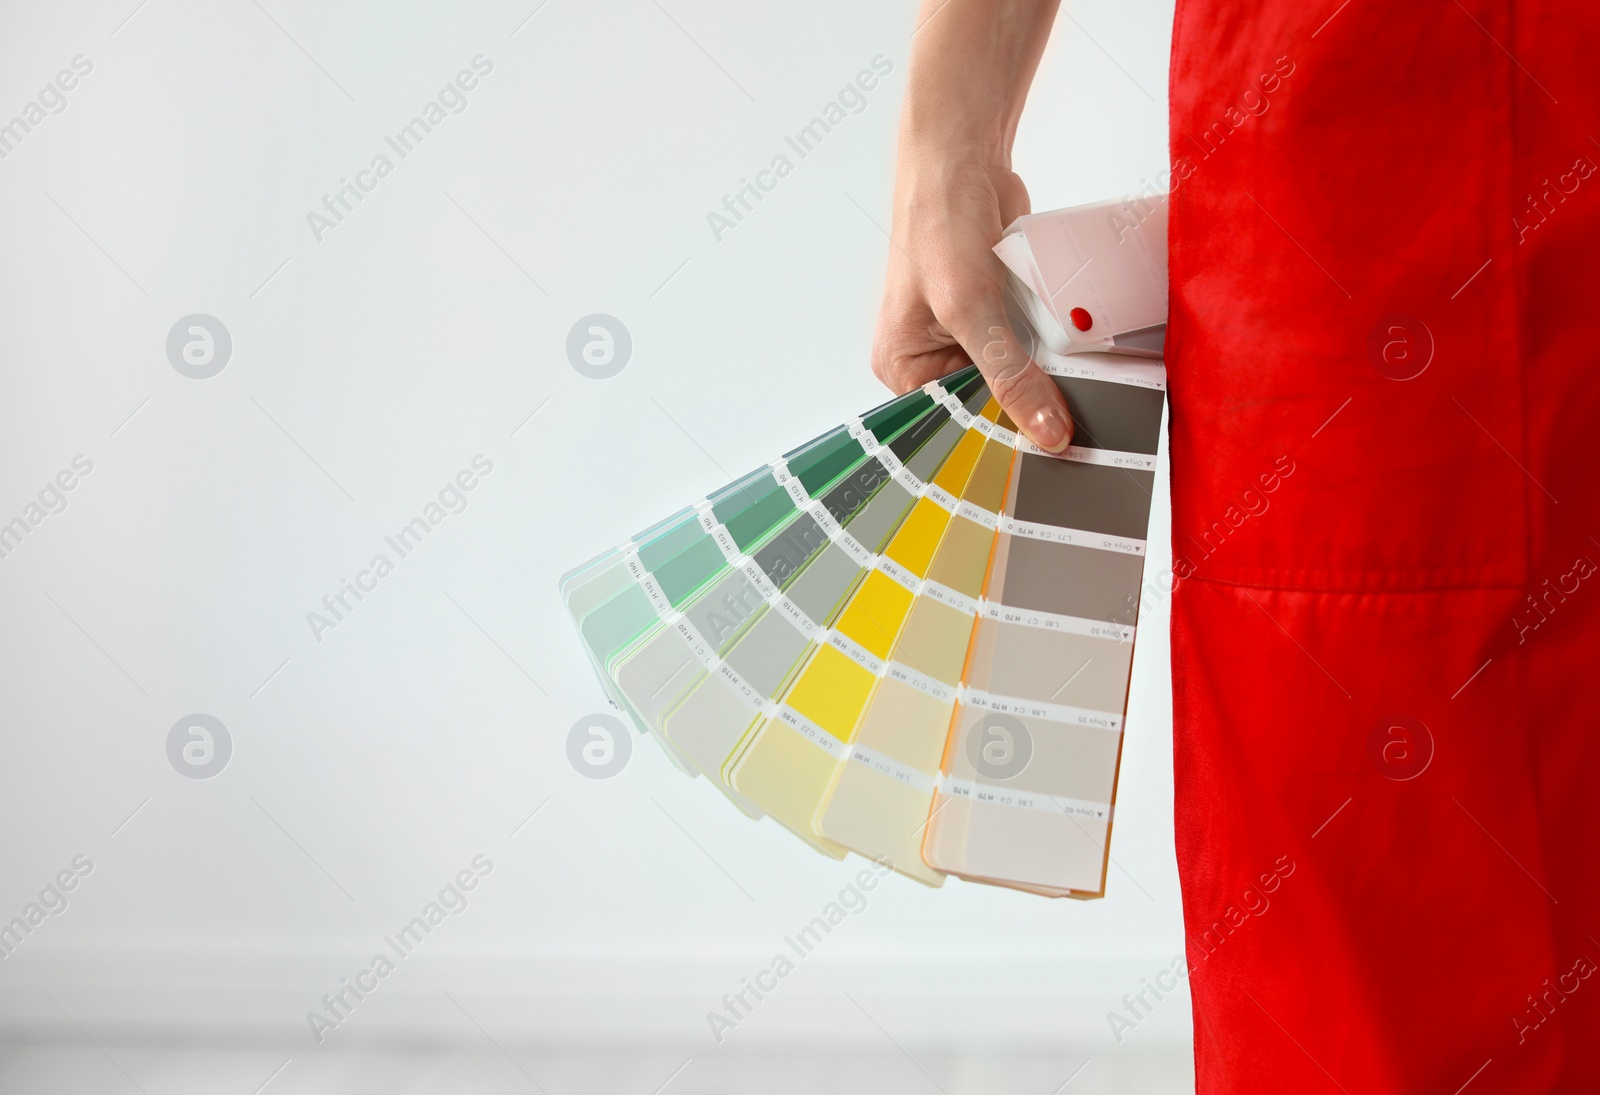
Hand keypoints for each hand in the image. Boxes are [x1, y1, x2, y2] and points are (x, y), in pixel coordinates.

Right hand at [871, 148, 1072, 451]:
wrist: (963, 160)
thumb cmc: (937, 224)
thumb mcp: (972, 309)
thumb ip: (1011, 375)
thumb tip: (1047, 432)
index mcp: (905, 369)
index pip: (957, 424)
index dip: (999, 440)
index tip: (1045, 459)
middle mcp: (935, 359)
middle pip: (992, 405)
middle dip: (1029, 409)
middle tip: (1076, 433)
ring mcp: (973, 338)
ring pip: (1021, 379)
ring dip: (1050, 379)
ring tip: (1088, 399)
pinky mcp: (1004, 316)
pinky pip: (1037, 348)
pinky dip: (1058, 349)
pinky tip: (1084, 361)